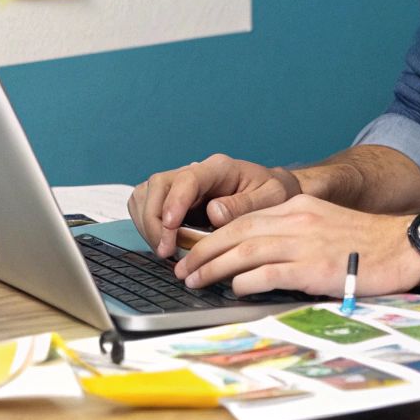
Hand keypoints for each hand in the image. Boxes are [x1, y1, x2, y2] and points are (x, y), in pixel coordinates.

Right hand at [128, 154, 302, 257]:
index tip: (171, 227)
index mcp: (219, 168)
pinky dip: (148, 226)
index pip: (187, 179)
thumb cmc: (273, 193)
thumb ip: (245, 205)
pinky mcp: (175, 200)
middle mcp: (195, 172)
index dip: (175, 202)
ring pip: (146, 194)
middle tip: (166, 250)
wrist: (272, 192)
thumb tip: (213, 213)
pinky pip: (147, 206)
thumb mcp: (271, 197)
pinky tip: (164, 244)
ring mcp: (182, 186)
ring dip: (148, 224)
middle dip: (155, 220)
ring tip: (164, 250)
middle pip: (158, 186)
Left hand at [171, 194, 419, 297]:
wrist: (404, 246)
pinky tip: (233, 288)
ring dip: (214, 267)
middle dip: (204, 250)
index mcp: (299, 207)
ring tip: (195, 280)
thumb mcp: (327, 224)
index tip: (196, 249)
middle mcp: (297, 219)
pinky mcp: (313, 267)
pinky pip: (268, 273)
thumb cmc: (369, 243)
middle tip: (183, 267)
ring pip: (245, 251)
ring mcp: (304, 242)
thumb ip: (296, 232)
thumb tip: (262, 253)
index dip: (215, 235)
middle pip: (237, 232)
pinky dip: (245, 281)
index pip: (245, 218)